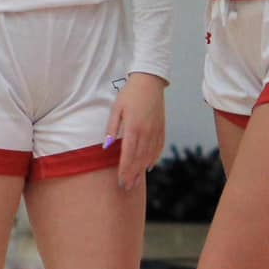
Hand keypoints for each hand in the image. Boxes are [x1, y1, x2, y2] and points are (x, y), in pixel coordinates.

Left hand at [104, 72, 166, 190]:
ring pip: (149, 156)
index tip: (120, 181)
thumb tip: (106, 147)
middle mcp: (147, 132)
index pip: (128, 155)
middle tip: (127, 187)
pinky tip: (148, 166)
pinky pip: (158, 147)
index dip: (124, 170)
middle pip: (139, 159)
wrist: (150, 81)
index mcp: (134, 128)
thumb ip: (111, 128)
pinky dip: (153, 158)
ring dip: (142, 170)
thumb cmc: (130, 94)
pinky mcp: (161, 128)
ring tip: (135, 182)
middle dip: (132, 175)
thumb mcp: (116, 108)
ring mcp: (156, 131)